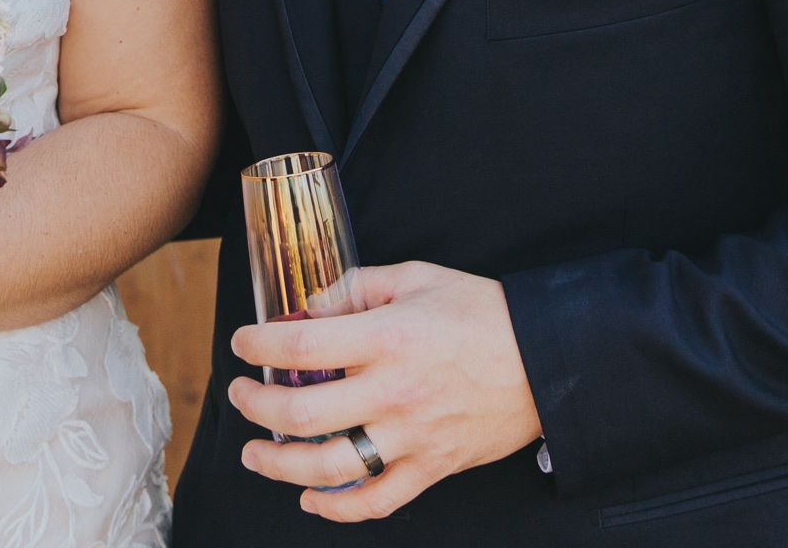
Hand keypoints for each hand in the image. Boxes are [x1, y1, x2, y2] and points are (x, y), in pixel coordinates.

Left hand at [227, 262, 541, 521]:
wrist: (548, 359)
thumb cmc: (482, 312)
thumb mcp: (416, 277)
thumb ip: (356, 286)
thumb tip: (309, 306)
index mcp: (387, 337)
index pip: (301, 345)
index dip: (258, 344)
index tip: (242, 342)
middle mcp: (394, 392)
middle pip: (302, 414)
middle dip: (255, 406)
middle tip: (240, 396)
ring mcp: (413, 437)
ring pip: (330, 468)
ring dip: (280, 465)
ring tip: (256, 454)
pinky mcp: (433, 468)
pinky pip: (377, 501)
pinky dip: (338, 510)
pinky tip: (311, 499)